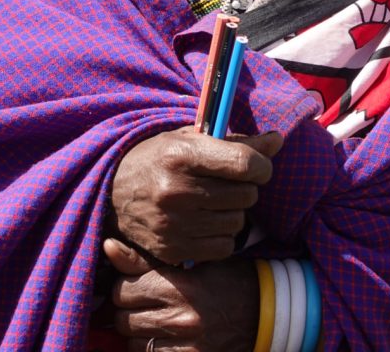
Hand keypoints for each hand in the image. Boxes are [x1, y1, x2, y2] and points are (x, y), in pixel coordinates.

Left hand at [104, 237, 258, 351]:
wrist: (265, 312)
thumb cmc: (224, 279)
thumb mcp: (188, 262)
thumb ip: (144, 260)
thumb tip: (108, 247)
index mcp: (178, 287)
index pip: (124, 290)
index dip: (122, 286)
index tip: (131, 282)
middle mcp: (180, 319)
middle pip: (123, 319)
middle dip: (125, 310)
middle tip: (138, 302)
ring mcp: (186, 347)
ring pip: (133, 344)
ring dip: (135, 333)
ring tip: (150, 319)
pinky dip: (150, 349)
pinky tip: (161, 337)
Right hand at [109, 127, 282, 264]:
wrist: (111, 192)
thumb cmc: (157, 158)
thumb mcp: (189, 139)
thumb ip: (236, 141)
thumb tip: (279, 139)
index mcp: (181, 155)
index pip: (245, 164)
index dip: (261, 165)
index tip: (256, 165)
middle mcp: (177, 191)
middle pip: (246, 195)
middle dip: (244, 187)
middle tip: (227, 182)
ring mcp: (175, 224)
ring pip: (238, 222)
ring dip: (233, 212)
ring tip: (213, 200)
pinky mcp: (174, 250)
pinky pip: (224, 246)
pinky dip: (221, 234)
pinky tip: (204, 220)